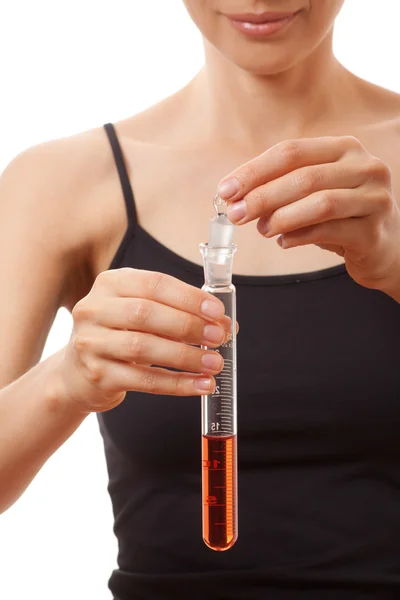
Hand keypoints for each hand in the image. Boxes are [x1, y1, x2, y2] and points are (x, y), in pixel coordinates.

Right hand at [59, 268, 232, 412]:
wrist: (78, 373)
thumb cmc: (120, 334)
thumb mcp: (141, 313)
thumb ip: (179, 312)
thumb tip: (227, 324)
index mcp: (110, 284)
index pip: (153, 284)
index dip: (188, 297)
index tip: (218, 311)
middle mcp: (94, 309)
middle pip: (145, 313)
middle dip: (189, 325)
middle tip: (220, 337)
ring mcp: (91, 343)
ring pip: (144, 348)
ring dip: (186, 356)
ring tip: (215, 363)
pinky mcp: (97, 375)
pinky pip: (144, 381)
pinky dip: (178, 384)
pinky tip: (201, 385)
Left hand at [218, 136, 399, 297]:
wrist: (382, 247)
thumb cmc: (340, 217)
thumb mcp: (312, 194)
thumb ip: (280, 190)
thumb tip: (235, 198)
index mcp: (344, 149)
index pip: (291, 152)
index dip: (254, 171)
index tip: (226, 190)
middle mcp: (364, 167)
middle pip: (303, 176)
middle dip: (261, 196)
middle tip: (236, 214)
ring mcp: (374, 198)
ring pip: (319, 203)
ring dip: (281, 218)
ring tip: (263, 230)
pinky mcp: (374, 231)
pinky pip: (329, 232)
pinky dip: (299, 237)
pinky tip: (285, 242)